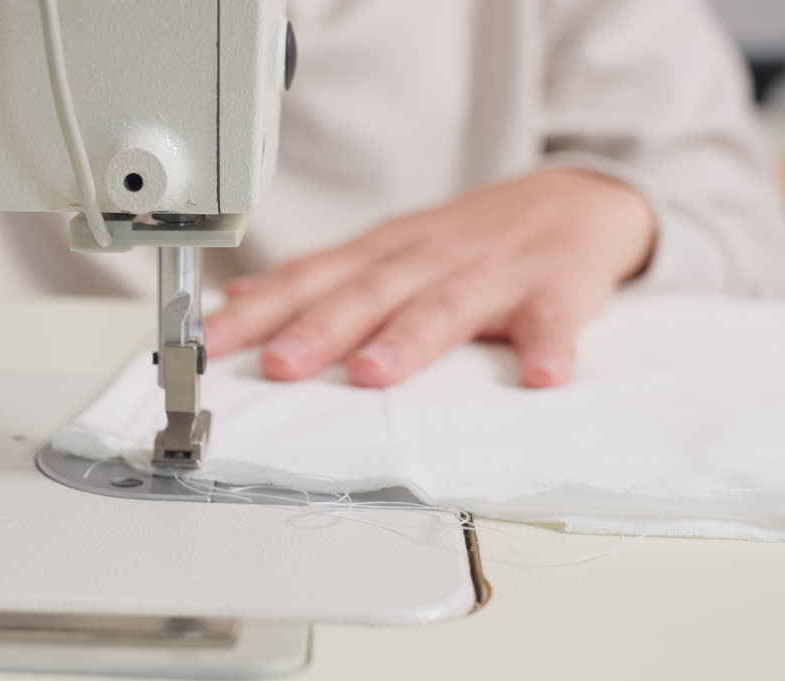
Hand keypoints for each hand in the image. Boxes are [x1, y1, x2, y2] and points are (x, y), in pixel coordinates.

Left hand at [204, 168, 655, 387]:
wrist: (574, 198)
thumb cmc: (466, 240)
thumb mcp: (385, 250)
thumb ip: (317, 281)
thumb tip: (235, 304)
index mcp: (381, 256)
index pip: (308, 281)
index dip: (257, 312)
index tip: (210, 343)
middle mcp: (425, 260)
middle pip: (365, 295)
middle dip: (318, 330)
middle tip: (280, 365)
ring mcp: (491, 273)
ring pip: (443, 307)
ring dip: (408, 340)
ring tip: (374, 373)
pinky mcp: (554, 289)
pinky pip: (551, 321)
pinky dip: (546, 347)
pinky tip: (538, 377)